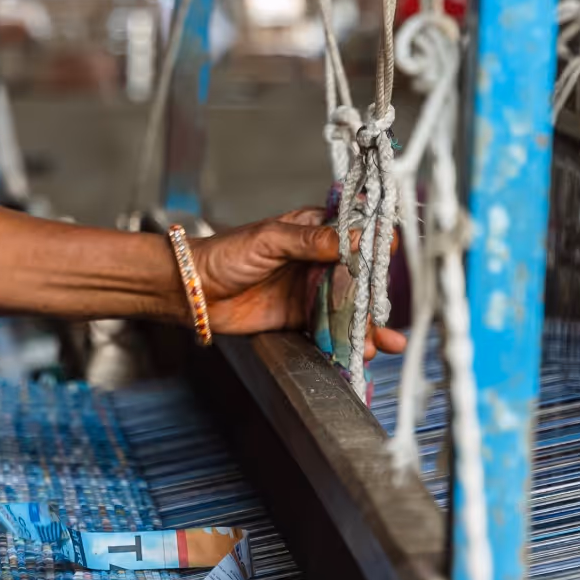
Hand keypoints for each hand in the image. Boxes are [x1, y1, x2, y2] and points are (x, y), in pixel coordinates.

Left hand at [190, 207, 407, 357]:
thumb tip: (351, 239)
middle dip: (376, 293)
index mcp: (312, 231)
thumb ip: (310, 240)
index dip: (373, 243)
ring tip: (381, 339)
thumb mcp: (269, 240)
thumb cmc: (224, 255)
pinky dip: (349, 340)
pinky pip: (331, 330)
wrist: (193, 291)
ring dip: (367, 323)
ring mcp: (310, 291)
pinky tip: (365, 348)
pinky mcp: (301, 318)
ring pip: (349, 306)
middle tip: (383, 308)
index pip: (354, 233)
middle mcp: (317, 260)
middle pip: (359, 275)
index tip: (387, 255)